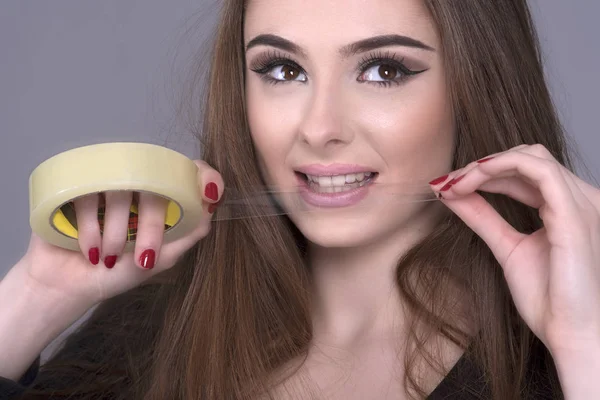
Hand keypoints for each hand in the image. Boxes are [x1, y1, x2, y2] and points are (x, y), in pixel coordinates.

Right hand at [16, 160, 222, 307]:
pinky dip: (92, 227)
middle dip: (151, 227)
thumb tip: (212, 205)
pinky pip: (89, 193)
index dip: (202, 175)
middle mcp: (138, 186)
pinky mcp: (77, 186)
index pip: (187, 172)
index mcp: (162, 200)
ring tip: (109, 258)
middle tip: (143, 259)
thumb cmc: (118, 273)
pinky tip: (90, 250)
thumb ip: (191, 233)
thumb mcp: (163, 258)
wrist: (68, 286)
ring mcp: (108, 184)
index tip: (209, 193)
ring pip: (122, 189)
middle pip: (156, 185)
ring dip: (117, 232)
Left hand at [428, 144, 599, 354]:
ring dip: (485, 165)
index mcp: (569, 208)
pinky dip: (499, 166)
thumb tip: (452, 193)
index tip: (447, 186)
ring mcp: (581, 203)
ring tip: (454, 184)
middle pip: (526, 159)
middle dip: (481, 167)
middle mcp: (580, 200)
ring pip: (531, 157)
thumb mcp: (506, 248)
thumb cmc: (548, 299)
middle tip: (447, 183)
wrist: (570, 334)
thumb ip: (483, 218)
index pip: (525, 173)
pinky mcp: (574, 213)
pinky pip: (537, 170)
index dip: (484, 174)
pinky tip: (472, 179)